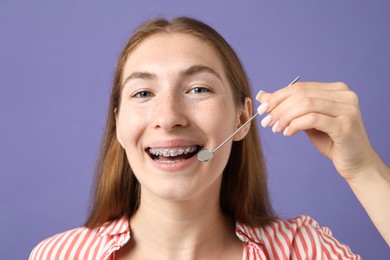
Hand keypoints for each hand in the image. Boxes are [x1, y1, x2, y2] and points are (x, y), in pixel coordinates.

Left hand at [256, 81, 376, 179]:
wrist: (356, 163)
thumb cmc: (332, 141)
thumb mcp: (306, 121)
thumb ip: (289, 108)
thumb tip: (263, 96)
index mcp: (336, 90)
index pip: (300, 87)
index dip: (277, 97)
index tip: (262, 109)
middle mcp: (345, 95)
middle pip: (301, 94)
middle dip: (279, 108)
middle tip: (266, 121)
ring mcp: (348, 109)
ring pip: (306, 104)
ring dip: (285, 116)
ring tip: (276, 129)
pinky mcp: (346, 125)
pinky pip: (313, 119)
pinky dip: (296, 125)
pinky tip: (288, 133)